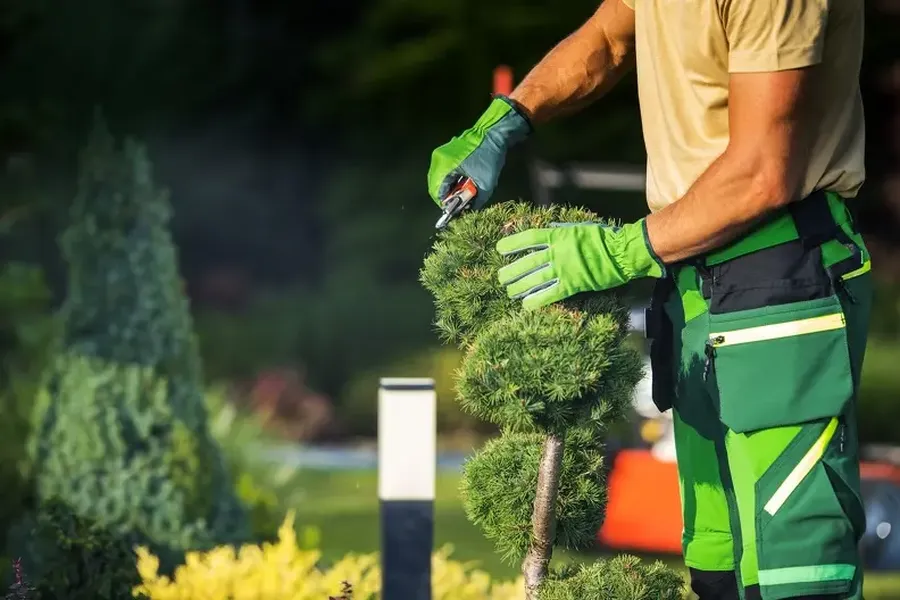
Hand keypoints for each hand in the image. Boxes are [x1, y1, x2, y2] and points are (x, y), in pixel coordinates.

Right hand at [427, 96, 530, 208]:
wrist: (494, 133)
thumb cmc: (489, 157)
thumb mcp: (486, 184)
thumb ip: (475, 201)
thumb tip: (468, 211)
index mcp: (445, 166)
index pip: (437, 191)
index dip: (445, 203)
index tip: (454, 210)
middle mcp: (438, 159)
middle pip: (435, 185)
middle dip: (446, 196)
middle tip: (457, 202)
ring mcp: (440, 154)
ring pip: (438, 178)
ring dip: (447, 187)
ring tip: (460, 192)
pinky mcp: (445, 151)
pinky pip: (442, 169)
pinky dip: (449, 178)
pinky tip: (461, 181)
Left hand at [496, 220, 664, 309]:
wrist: (621, 252)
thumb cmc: (603, 237)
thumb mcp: (579, 228)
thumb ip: (561, 232)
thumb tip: (548, 232)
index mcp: (558, 236)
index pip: (529, 239)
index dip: (513, 243)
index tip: (500, 249)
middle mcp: (557, 253)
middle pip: (528, 262)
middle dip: (513, 271)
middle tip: (501, 278)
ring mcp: (564, 270)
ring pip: (536, 279)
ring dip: (520, 286)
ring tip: (509, 292)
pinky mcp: (573, 285)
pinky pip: (551, 294)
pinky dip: (538, 300)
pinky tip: (526, 305)